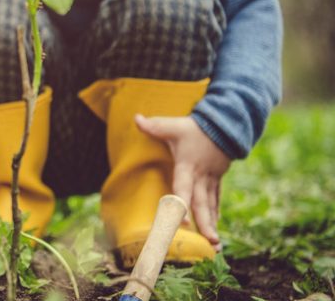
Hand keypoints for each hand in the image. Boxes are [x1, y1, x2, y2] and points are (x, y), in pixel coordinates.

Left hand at [135, 114, 230, 250]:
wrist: (225, 124)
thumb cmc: (195, 128)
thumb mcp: (174, 125)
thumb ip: (154, 126)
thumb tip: (136, 118)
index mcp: (188, 165)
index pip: (184, 186)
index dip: (182, 202)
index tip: (183, 221)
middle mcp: (201, 176)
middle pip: (202, 202)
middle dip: (205, 222)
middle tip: (209, 241)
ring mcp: (211, 179)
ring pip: (211, 204)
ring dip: (212, 224)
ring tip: (214, 244)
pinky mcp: (216, 180)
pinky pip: (216, 200)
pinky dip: (215, 214)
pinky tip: (214, 230)